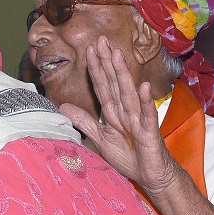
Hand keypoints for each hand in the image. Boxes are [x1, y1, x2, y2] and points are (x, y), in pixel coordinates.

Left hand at [59, 36, 182, 196]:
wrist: (150, 174)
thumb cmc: (129, 154)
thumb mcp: (100, 137)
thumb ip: (84, 121)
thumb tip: (63, 106)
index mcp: (113, 112)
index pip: (102, 86)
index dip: (95, 69)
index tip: (88, 49)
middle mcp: (126, 111)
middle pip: (114, 83)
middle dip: (106, 62)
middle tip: (100, 40)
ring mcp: (138, 119)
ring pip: (128, 93)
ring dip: (122, 75)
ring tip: (116, 55)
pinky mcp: (150, 131)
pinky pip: (147, 115)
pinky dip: (145, 102)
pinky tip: (142, 87)